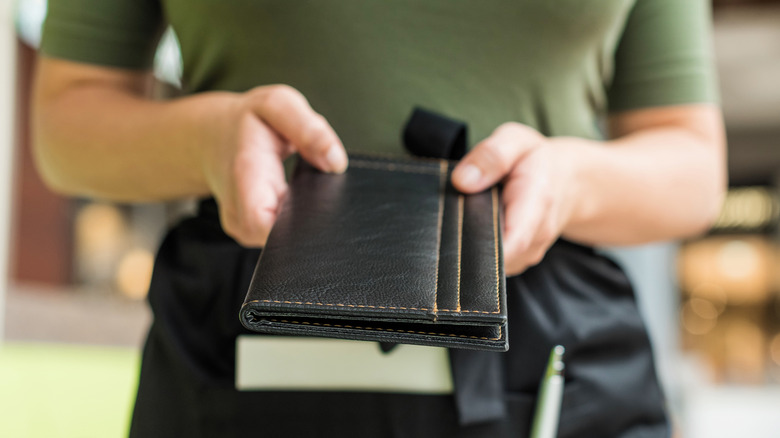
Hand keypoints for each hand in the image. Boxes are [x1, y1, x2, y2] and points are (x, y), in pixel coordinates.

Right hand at [201, 85, 347, 245]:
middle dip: (309, 225)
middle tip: (322, 194)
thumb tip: (336, 162)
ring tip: (307, 192)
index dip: (297, 227)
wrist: (211, 137)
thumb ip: (309, 129)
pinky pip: (278, 239)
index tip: (322, 209)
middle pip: (280, 242)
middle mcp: (238, 213)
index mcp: (245, 177)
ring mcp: (242, 228)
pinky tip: (299, 202)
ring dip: (303, 223)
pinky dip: (294, 223)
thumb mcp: (278, 105)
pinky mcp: (250, 234)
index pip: (264, 225)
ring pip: (282, 244)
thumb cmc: (248, 122)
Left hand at [451, 123, 579, 275]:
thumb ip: (492, 155)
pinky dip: (482, 245)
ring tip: (476, 213)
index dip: (483, 248)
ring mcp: (530, 252)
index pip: (512, 243)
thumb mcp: (515, 141)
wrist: (570, 181)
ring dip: (475, 242)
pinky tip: (482, 224)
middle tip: (458, 216)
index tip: (459, 237)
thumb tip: (462, 181)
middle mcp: (537, 236)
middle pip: (496, 257)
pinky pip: (495, 262)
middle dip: (470, 242)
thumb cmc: (536, 159)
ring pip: (493, 262)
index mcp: (536, 203)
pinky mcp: (520, 260)